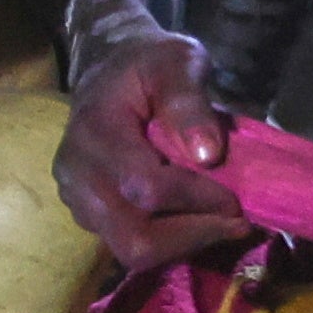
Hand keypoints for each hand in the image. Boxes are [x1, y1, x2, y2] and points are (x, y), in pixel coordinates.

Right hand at [58, 31, 255, 271]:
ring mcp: (76, 197)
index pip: (146, 187)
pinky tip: (191, 217)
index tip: (235, 197)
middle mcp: (77, 173)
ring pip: (131, 250)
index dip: (197, 199)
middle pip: (134, 238)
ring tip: (215, 220)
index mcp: (95, 131)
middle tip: (233, 222)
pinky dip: (168, 241)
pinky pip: (127, 246)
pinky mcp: (85, 213)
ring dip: (182, 242)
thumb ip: (189, 101)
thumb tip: (207, 156)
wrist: (107, 70)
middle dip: (192, 236)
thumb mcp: (177, 61)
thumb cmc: (148, 65)